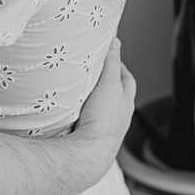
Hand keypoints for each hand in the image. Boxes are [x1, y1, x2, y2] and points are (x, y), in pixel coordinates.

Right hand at [74, 37, 135, 163]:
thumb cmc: (103, 119)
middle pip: (114, 93)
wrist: (88, 150)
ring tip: (76, 86)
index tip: (108, 55)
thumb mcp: (109, 83)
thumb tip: (115, 43)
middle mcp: (118, 116)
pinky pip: (86, 117)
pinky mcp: (88, 135)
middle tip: (91, 69)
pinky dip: (80, 109)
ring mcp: (103, 127)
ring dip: (90, 97)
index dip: (119, 65)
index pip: (127, 79)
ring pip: (99, 106)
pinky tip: (68, 106)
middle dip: (104, 81)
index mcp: (126, 103)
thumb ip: (112, 62)